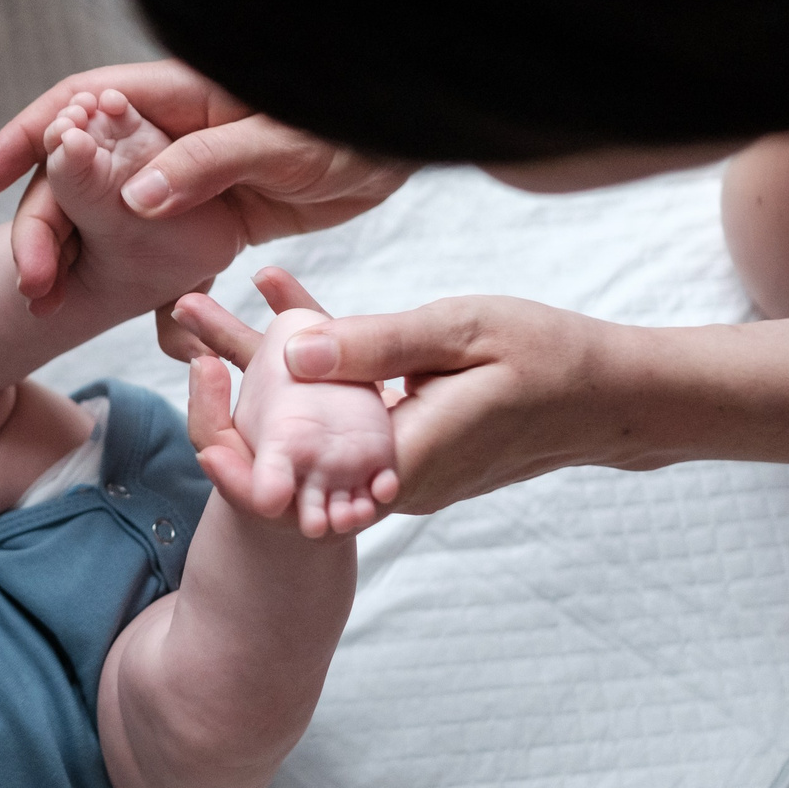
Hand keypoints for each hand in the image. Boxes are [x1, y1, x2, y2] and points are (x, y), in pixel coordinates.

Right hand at [0, 60, 410, 317]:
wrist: (408, 142)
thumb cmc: (356, 122)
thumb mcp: (285, 142)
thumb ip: (209, 163)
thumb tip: (134, 194)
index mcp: (180, 92)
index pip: (80, 103)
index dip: (28, 137)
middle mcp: (171, 128)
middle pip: (80, 169)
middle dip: (44, 222)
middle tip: (32, 283)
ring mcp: (187, 170)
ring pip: (106, 210)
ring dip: (74, 253)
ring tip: (50, 301)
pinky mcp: (211, 210)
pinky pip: (150, 239)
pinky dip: (123, 272)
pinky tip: (103, 304)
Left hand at [173, 275, 640, 515]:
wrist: (608, 397)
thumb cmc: (546, 356)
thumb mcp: (460, 333)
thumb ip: (376, 346)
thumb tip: (291, 356)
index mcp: (394, 462)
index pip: (294, 462)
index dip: (234, 426)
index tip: (191, 365)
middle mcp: (386, 480)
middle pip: (289, 436)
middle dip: (229, 375)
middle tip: (181, 311)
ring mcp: (397, 471)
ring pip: (312, 421)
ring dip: (263, 365)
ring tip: (205, 307)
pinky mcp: (406, 452)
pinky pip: (344, 412)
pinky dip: (315, 368)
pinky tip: (284, 310)